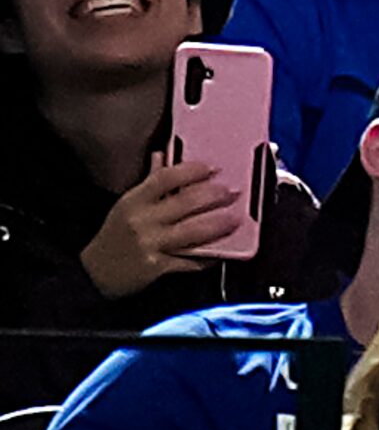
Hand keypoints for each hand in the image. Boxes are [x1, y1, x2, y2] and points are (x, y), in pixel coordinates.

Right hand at [80, 158, 240, 296]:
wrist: (92, 274)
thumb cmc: (114, 235)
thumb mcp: (126, 205)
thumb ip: (149, 181)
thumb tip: (161, 154)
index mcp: (134, 201)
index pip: (165, 178)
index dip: (192, 170)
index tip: (213, 167)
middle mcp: (142, 221)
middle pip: (186, 202)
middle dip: (215, 196)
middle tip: (233, 192)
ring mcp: (150, 244)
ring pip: (193, 232)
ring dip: (219, 224)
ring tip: (235, 218)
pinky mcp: (157, 267)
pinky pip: (190, 260)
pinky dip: (208, 256)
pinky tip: (222, 250)